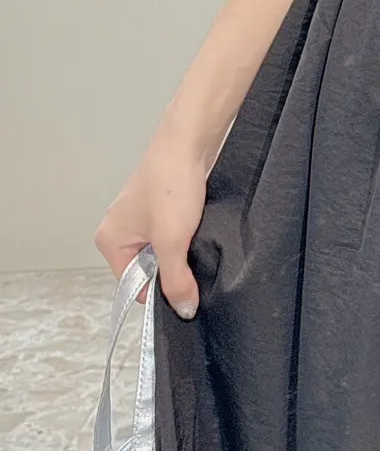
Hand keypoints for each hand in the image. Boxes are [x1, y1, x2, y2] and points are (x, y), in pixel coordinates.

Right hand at [95, 131, 206, 318]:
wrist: (189, 141)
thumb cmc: (170, 183)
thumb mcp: (172, 241)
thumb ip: (176, 279)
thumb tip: (183, 309)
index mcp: (110, 240)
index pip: (132, 284)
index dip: (158, 292)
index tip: (183, 294)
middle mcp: (120, 229)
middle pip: (148, 268)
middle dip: (172, 270)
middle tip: (192, 263)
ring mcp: (141, 216)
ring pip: (163, 251)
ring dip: (181, 251)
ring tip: (195, 240)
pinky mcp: (162, 206)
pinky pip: (173, 233)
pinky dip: (187, 235)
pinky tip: (199, 228)